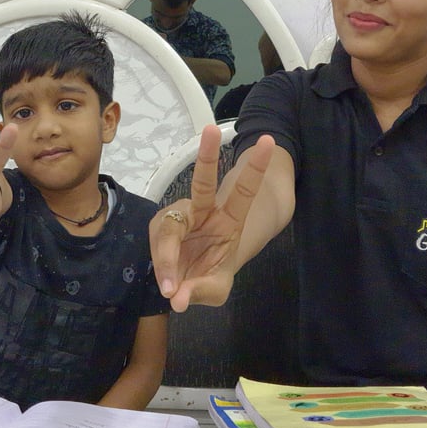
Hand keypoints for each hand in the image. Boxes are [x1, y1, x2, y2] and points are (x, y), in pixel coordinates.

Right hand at [149, 125, 274, 311]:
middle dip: (207, 155)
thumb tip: (177, 297)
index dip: (256, 167)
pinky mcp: (161, 227)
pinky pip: (157, 244)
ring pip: (169, 229)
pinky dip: (161, 266)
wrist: (186, 278)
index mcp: (229, 220)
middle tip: (209, 130)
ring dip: (167, 257)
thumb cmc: (209, 275)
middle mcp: (204, 211)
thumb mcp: (216, 290)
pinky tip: (168, 284)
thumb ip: (201, 291)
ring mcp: (181, 217)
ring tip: (170, 288)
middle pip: (203, 182)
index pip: (245, 191)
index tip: (268, 142)